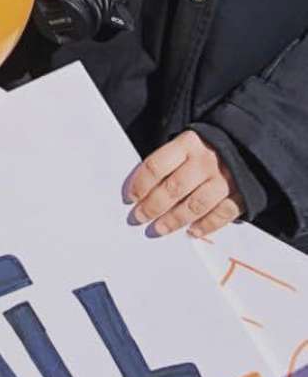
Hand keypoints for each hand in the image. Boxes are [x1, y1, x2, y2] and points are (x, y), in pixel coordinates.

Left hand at [125, 130, 243, 238]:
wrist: (246, 145)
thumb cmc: (206, 147)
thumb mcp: (185, 144)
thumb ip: (167, 162)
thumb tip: (142, 190)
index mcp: (187, 144)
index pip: (157, 166)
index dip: (140, 184)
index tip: (129, 197)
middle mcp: (205, 161)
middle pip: (173, 188)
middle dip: (152, 206)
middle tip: (138, 218)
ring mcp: (225, 179)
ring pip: (195, 205)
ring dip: (174, 220)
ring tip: (158, 229)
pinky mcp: (242, 194)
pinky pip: (221, 215)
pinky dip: (206, 226)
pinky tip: (192, 232)